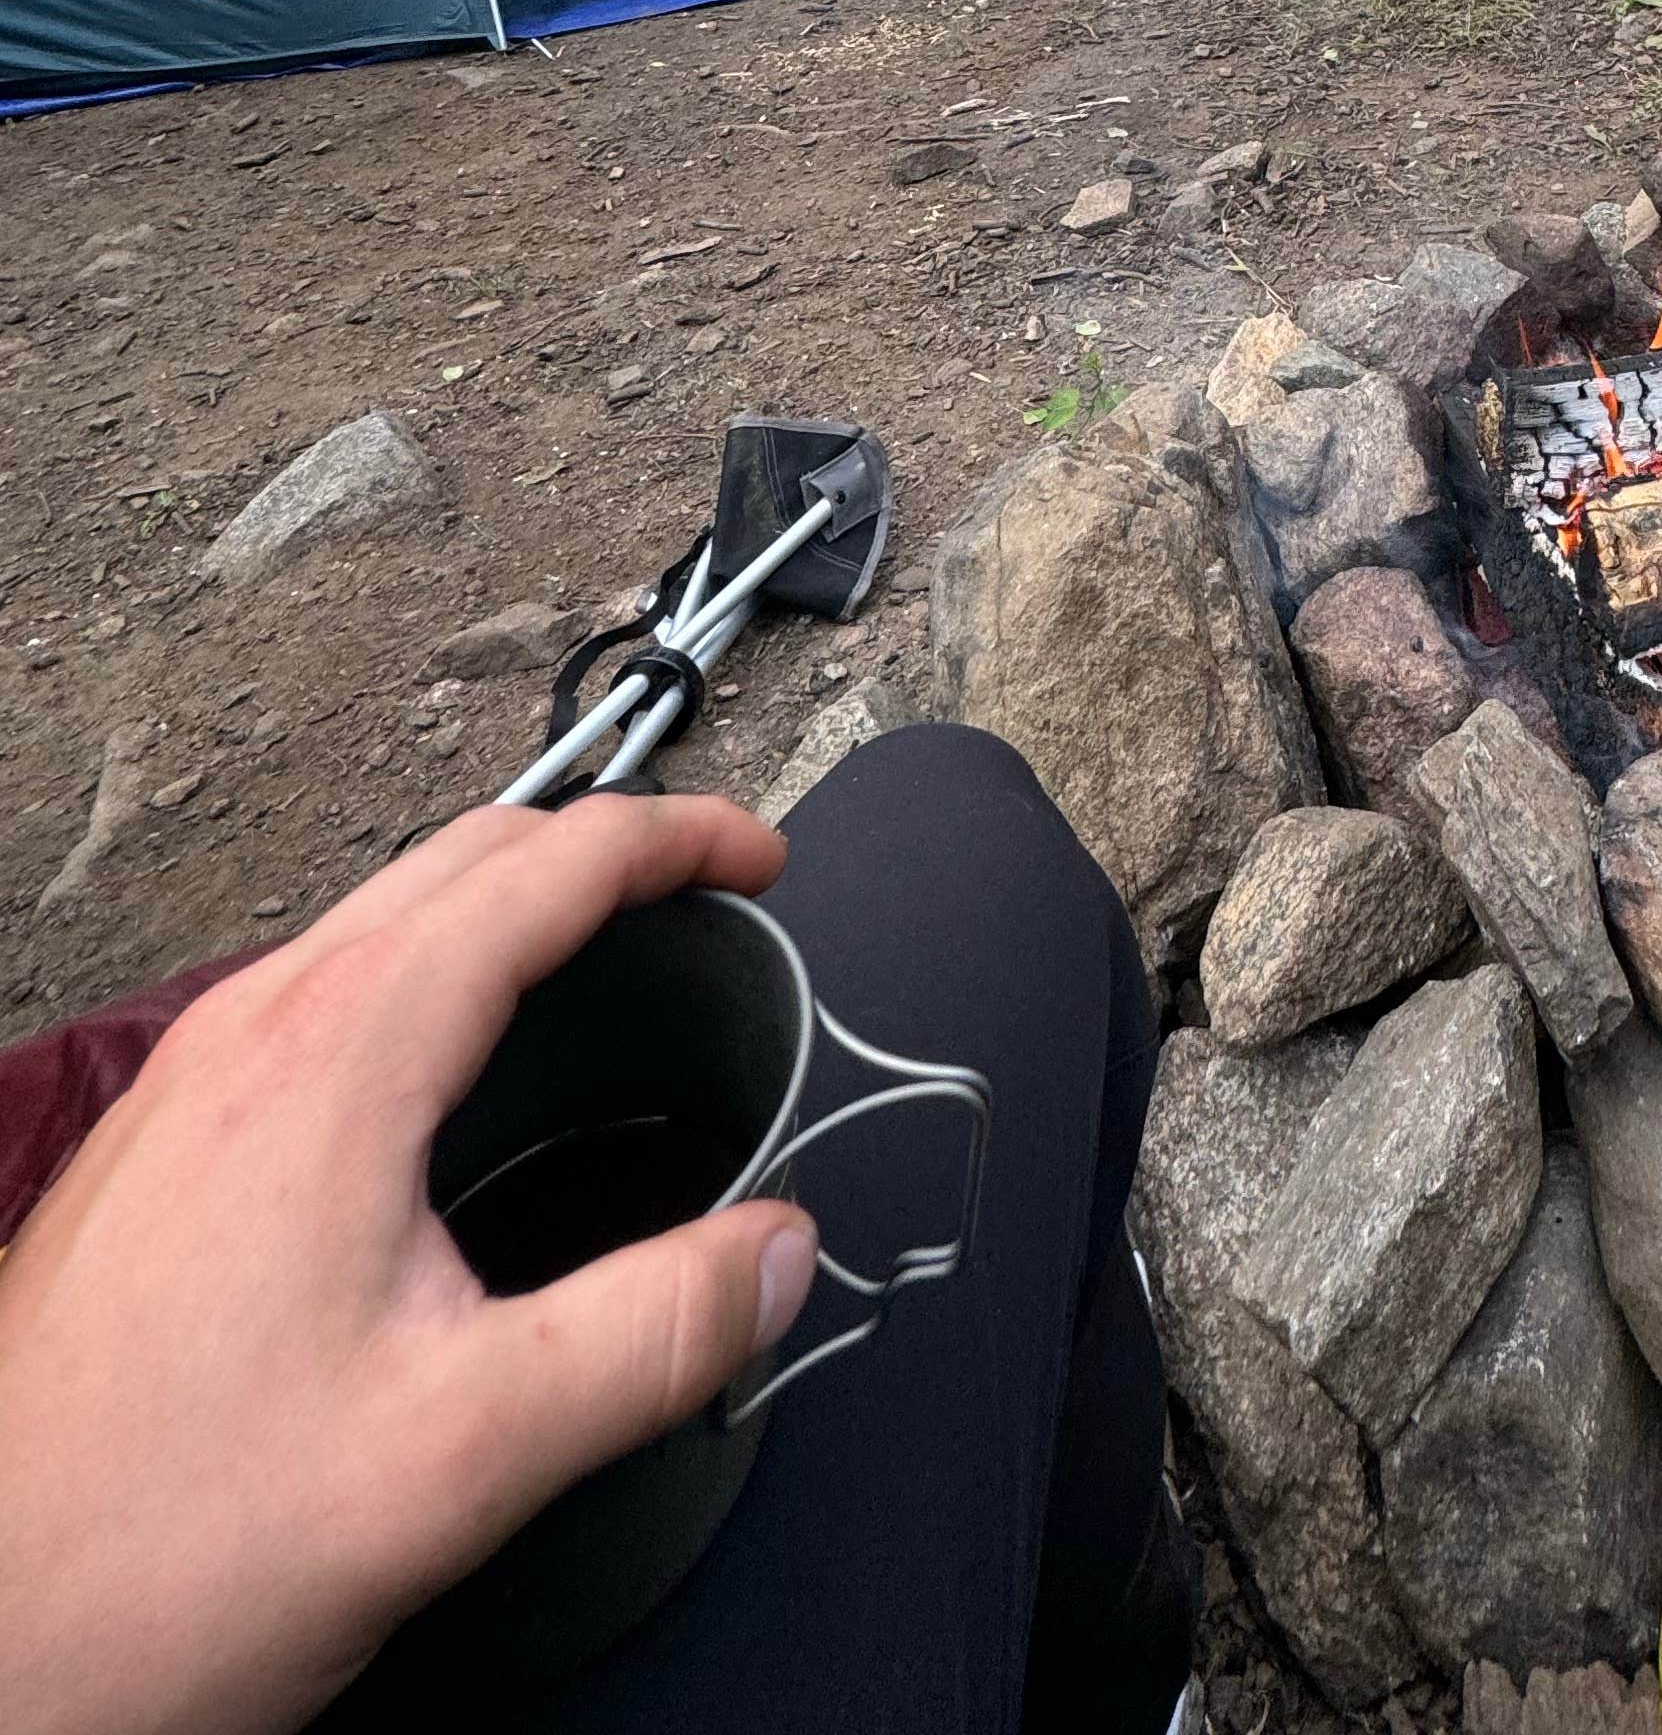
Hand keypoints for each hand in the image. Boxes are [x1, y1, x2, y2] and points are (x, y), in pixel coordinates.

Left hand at [0, 796, 818, 1734]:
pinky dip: (423, 981)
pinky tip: (449, 1090)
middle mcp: (250, 1035)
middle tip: (704, 895)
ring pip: (378, 924)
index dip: (678, 841)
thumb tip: (780, 1253)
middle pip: (460, 862)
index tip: (761, 860)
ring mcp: (185, 1086)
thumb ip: (650, 1337)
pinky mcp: (151, 1153)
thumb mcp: (461, 1452)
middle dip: (601, 851)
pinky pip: (313, 1001)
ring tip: (599, 971)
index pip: (544, 870)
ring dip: (505, 911)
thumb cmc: (168, 1549)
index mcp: (338, 1054)